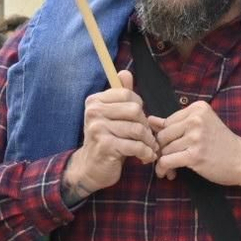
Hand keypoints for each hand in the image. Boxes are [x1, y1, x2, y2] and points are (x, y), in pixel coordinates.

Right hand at [63, 70, 157, 199]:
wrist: (91, 168)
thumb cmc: (107, 140)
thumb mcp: (113, 116)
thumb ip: (120, 95)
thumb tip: (125, 72)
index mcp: (95, 101)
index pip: (127, 94)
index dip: (139, 107)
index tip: (139, 120)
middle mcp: (93, 112)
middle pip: (135, 110)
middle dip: (145, 125)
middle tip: (146, 137)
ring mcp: (98, 129)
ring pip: (137, 129)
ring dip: (148, 141)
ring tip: (149, 148)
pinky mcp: (105, 146)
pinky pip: (136, 145)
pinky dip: (145, 153)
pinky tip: (146, 157)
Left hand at [152, 101, 240, 189]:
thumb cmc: (222, 144)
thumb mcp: (201, 127)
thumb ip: (176, 123)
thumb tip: (150, 120)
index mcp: (198, 108)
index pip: (167, 121)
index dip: (166, 137)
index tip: (171, 148)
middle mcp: (196, 119)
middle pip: (163, 135)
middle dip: (163, 149)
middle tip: (169, 159)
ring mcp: (196, 137)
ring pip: (164, 149)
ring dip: (163, 161)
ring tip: (172, 169)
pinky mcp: (194, 155)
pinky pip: (166, 161)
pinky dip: (163, 169)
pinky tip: (168, 174)